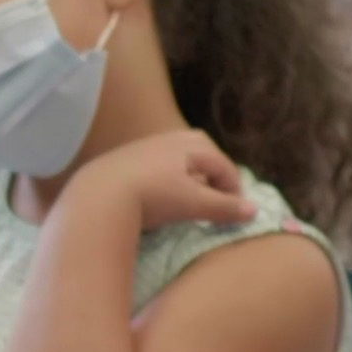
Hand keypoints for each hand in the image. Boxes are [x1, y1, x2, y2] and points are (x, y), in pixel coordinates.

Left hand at [78, 127, 254, 231]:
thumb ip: (224, 207)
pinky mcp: (123, 158)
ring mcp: (144, 146)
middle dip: (213, 173)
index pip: (223, 165)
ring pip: (177, 157)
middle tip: (216, 196)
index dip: (233, 189)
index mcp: (191, 145)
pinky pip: (155, 164)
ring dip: (189, 174)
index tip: (236, 212)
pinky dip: (166, 177)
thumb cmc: (152, 197)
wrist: (98, 195)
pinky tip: (159, 194)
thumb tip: (254, 211)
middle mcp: (169, 139)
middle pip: (201, 152)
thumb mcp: (193, 204)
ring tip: (190, 197)